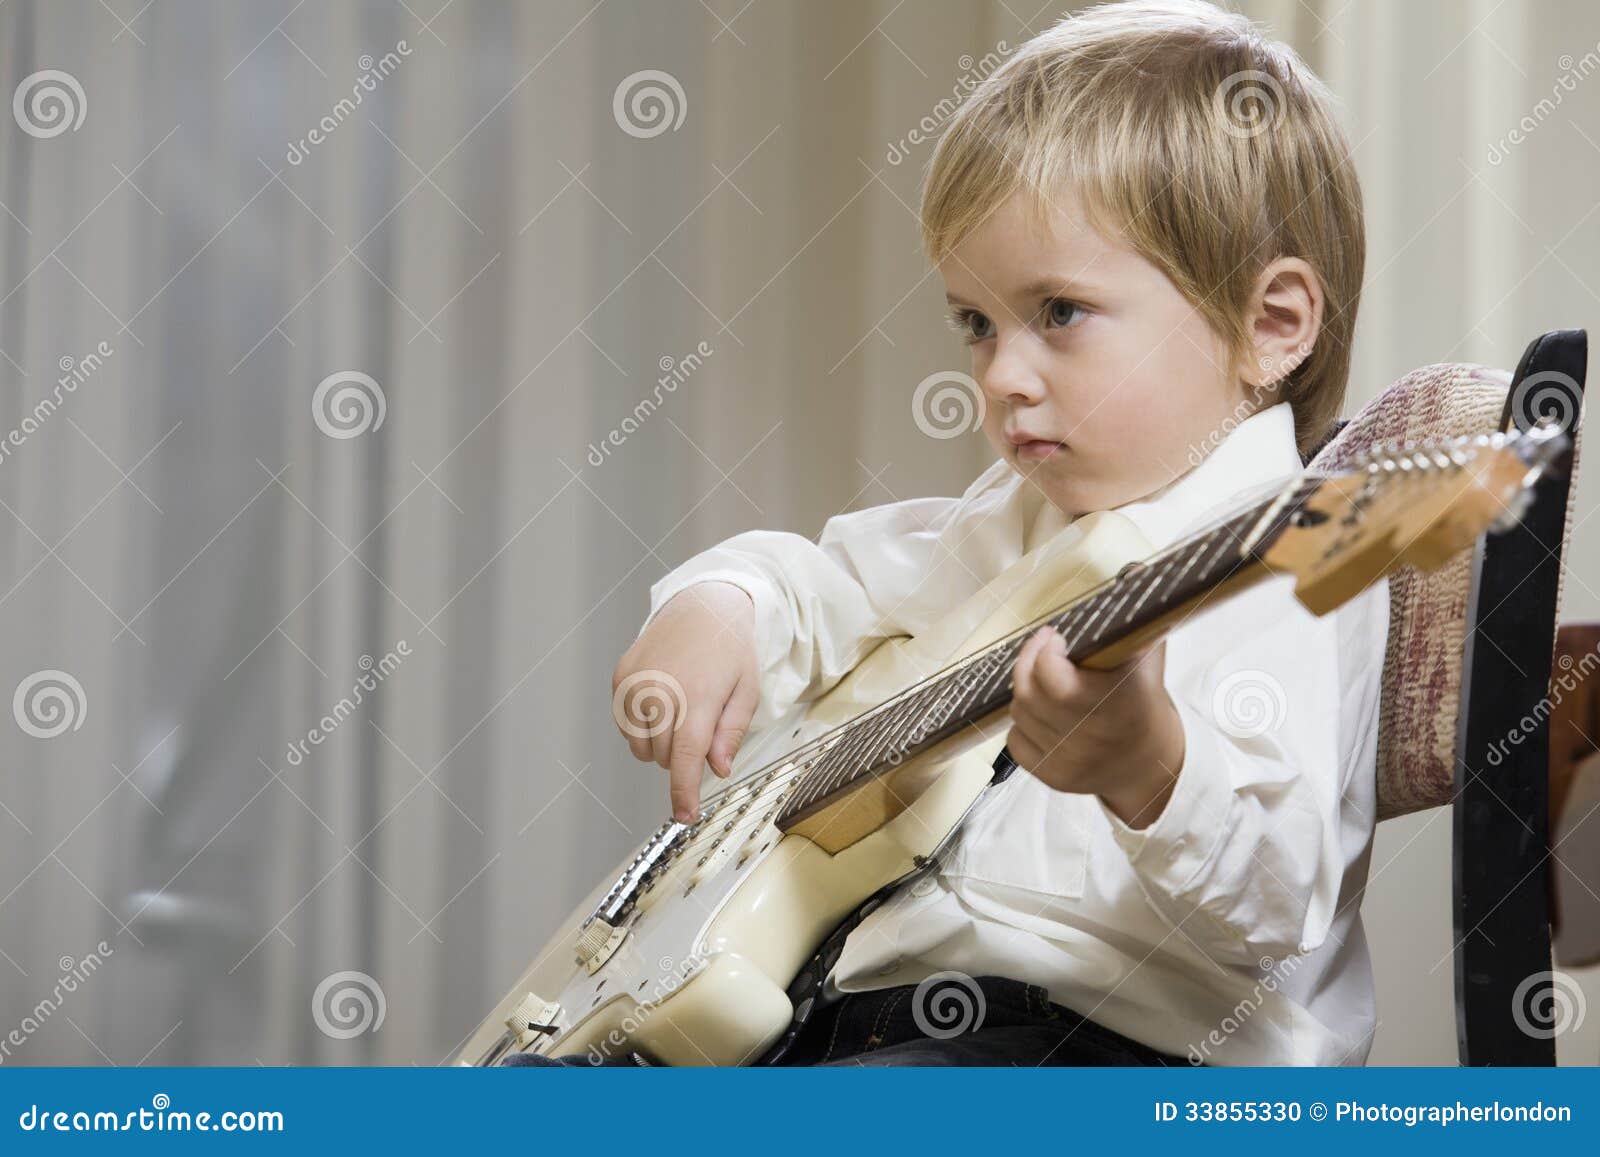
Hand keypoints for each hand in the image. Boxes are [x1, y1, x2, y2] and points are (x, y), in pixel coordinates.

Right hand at [612, 581, 761, 823]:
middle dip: (682, 758)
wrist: (701, 604)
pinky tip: (660, 702)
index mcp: (698, 697)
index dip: (684, 792)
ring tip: (679, 714)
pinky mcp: (621, 678)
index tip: (685, 815)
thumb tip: (719, 769)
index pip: (686, 758)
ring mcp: (636, 684)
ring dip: (659, 746)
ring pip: (640, 747)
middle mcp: (661, 691)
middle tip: (699, 730)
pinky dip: (641, 726)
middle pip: (663, 758)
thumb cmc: (729, 648)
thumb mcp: (746, 690)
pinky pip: (624, 724)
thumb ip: (731, 733)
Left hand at [1006, 626, 1184, 828]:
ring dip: (1025, 691)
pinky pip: (1016, 742)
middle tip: (1041, 648)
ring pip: (1019, 714)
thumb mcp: (1148, 658)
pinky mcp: (1055, 778)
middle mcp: (1092, 735)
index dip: (1044, 650)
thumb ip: (1136, 618)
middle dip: (1028, 662)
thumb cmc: (1142, 699)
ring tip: (1044, 681)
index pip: (1051, 675)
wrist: (1149, 761)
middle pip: (1028, 693)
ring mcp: (1071, 761)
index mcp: (1116, 702)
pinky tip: (1041, 714)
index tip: (1055, 637)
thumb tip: (1133, 570)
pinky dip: (1022, 723)